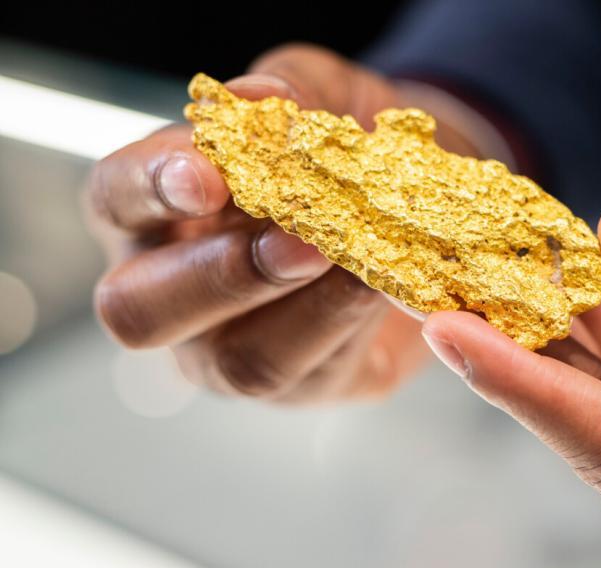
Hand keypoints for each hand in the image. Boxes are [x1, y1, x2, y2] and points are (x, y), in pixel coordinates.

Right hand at [85, 44, 485, 401]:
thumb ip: (293, 86)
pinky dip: (355, 325)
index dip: (150, 187)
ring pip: (240, 362)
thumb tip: (263, 97)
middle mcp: (170, 293)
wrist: (423, 203)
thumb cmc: (343, 147)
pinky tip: (389, 285)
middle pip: (141, 310)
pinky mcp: (305, 385)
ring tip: (359, 262)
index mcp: (151, 211)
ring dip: (306, 311)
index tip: (205, 175)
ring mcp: (229, 353)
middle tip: (298, 239)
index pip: (115, 197)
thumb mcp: (326, 96)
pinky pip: (319, 372)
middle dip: (220, 275)